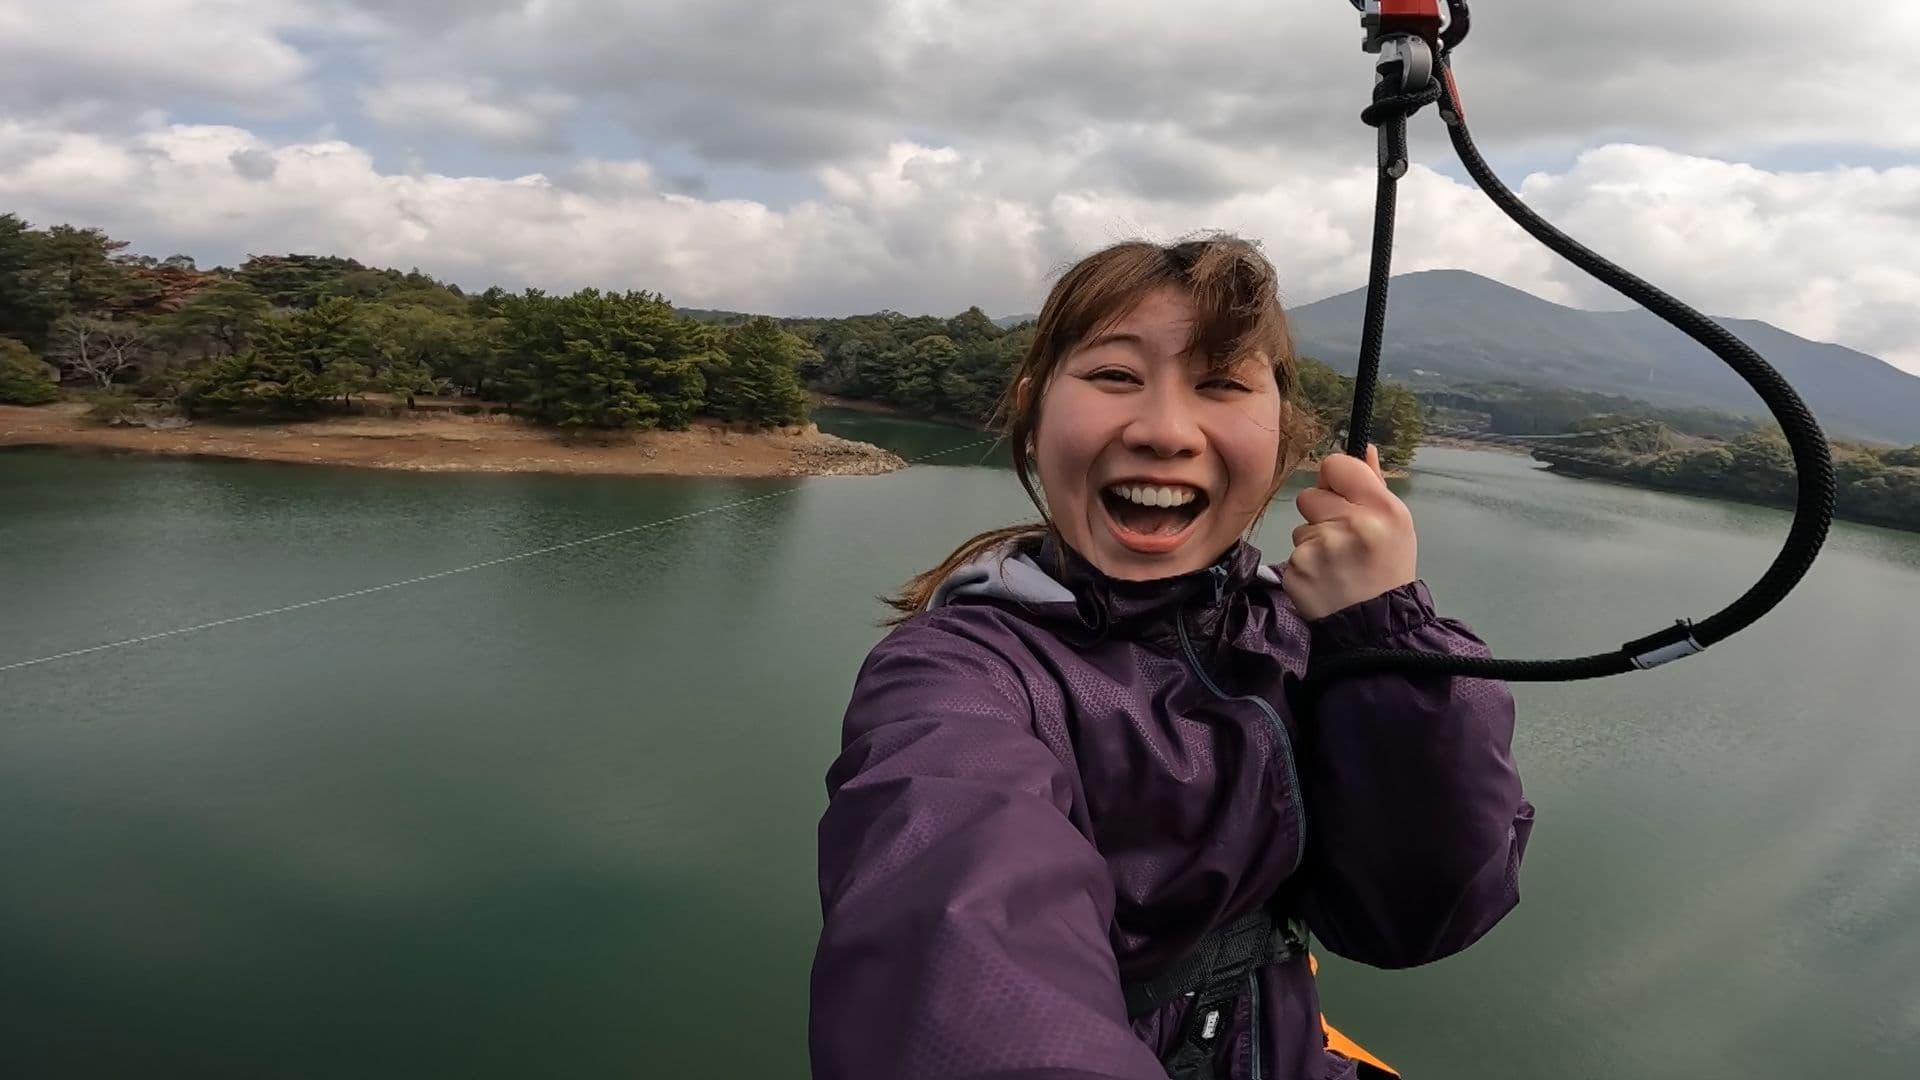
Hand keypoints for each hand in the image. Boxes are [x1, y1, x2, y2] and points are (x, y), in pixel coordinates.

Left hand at [1282, 445, 1417, 620]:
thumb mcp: (1397, 526)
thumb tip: (1364, 448)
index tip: (1341, 495)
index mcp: (1381, 508)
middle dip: (1322, 513)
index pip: (1335, 464)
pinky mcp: (1297, 570)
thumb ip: (1374, 485)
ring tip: (1336, 563)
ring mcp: (1320, 548)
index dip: (1335, 479)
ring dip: (1313, 541)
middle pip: (1310, 495)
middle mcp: (1351, 524)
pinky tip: (1324, 579)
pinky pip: (1293, 552)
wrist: (1377, 627)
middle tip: (1342, 539)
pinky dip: (1305, 565)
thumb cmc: (1388, 569)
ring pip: (1300, 526)